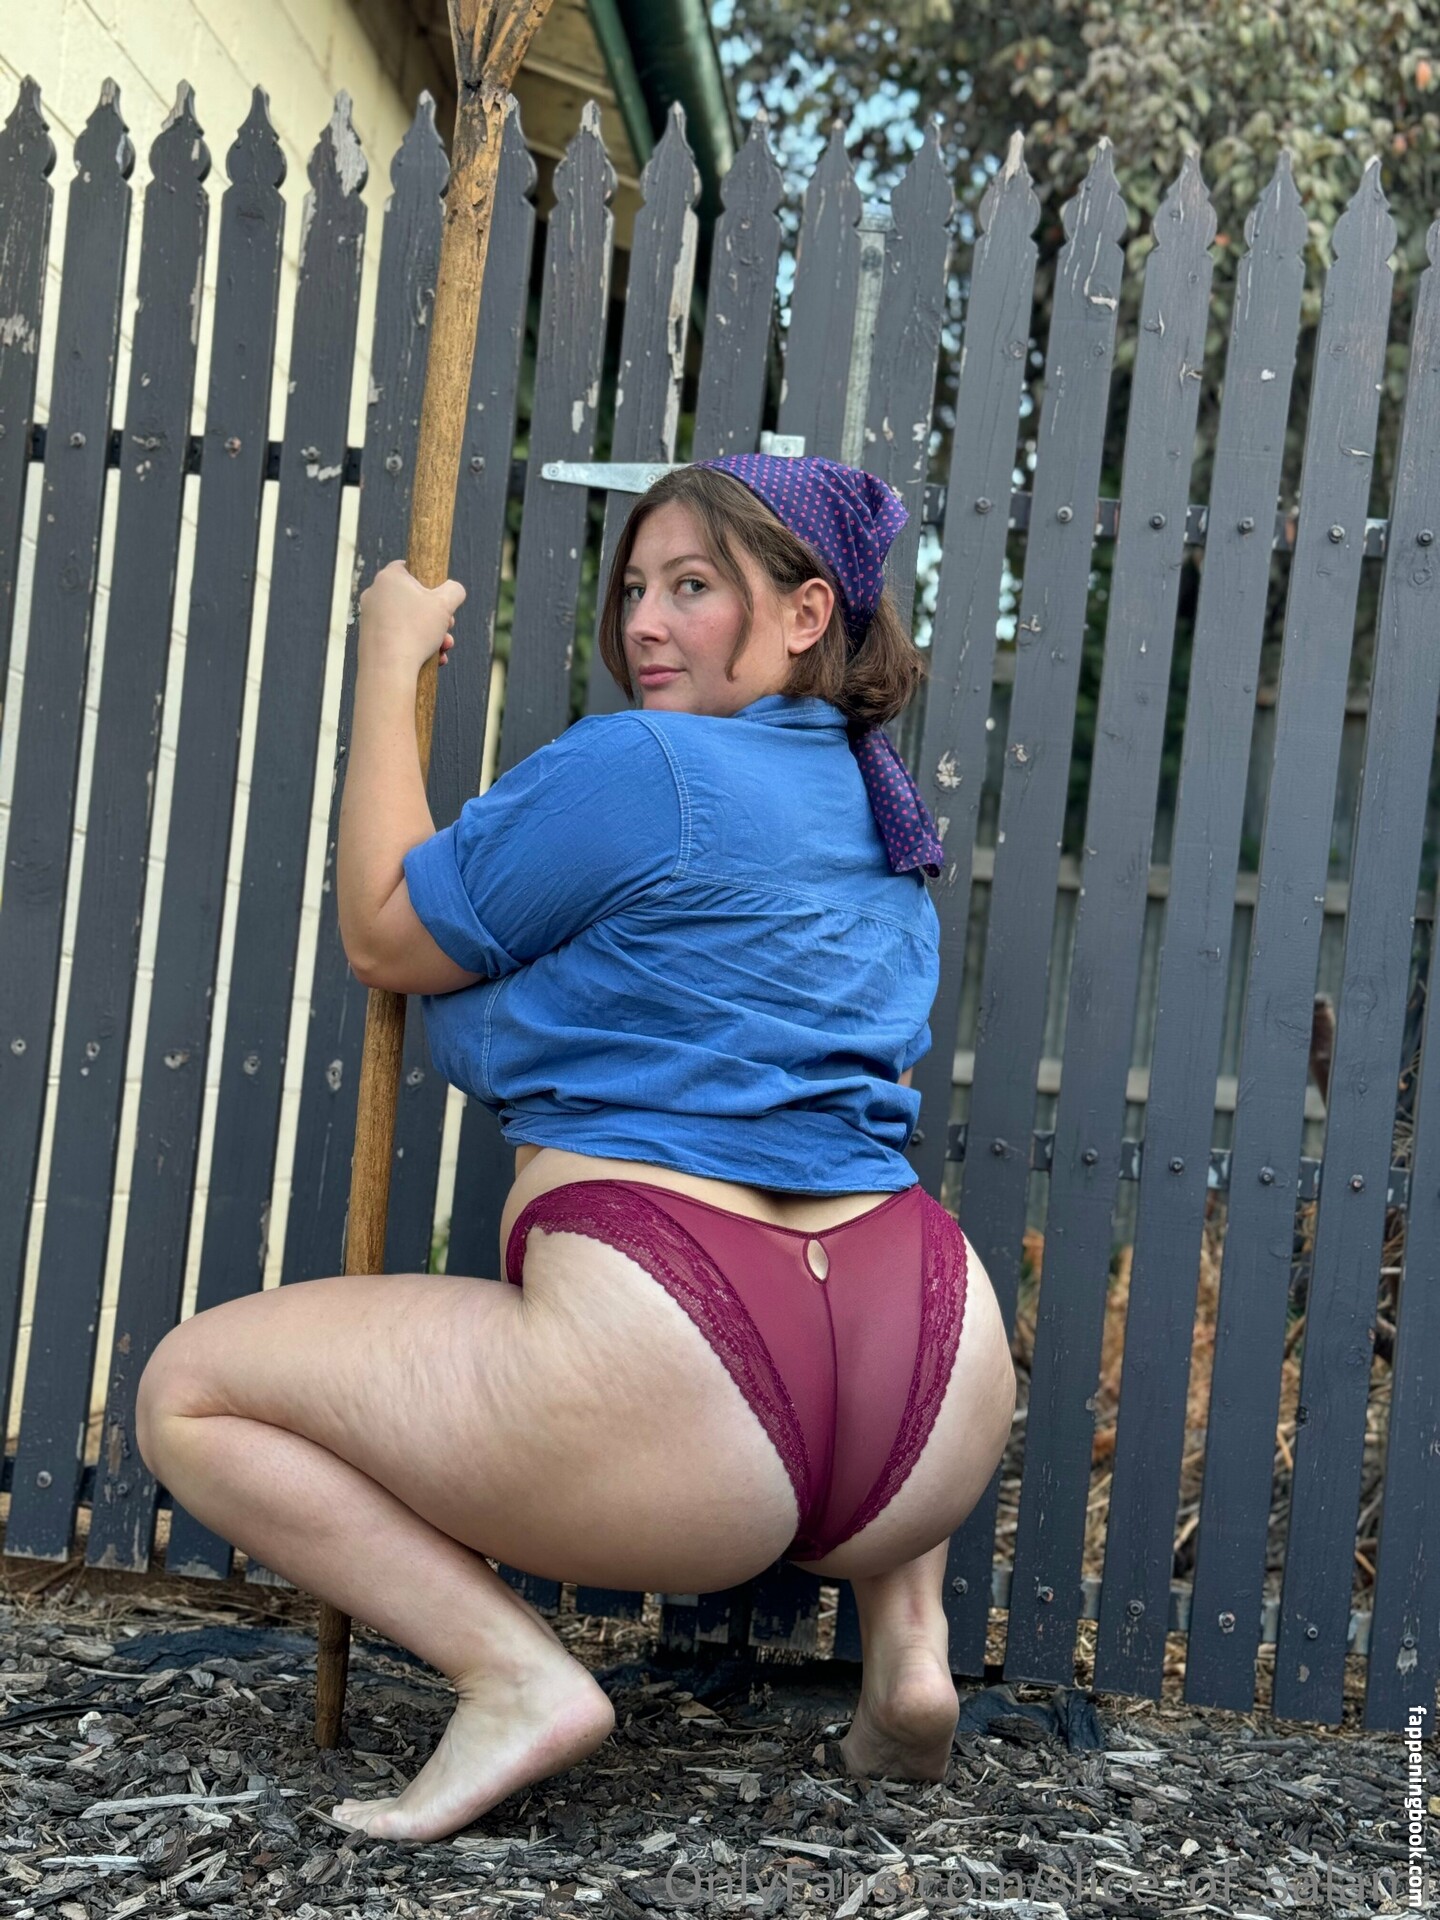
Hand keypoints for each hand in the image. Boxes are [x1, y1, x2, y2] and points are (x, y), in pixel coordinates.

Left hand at [358, 559, 465, 677]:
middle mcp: (374, 594)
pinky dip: (415, 646)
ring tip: (443, 649)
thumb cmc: (415, 631)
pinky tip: (432, 659)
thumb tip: (454, 590)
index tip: (440, 597)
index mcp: (388, 578)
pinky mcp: (368, 638)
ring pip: (407, 621)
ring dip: (430, 634)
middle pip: (412, 599)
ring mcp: (369, 617)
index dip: (429, 581)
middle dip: (436, 616)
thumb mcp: (445, 604)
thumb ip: (454, 590)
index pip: (409, 567)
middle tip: (448, 627)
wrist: (388, 669)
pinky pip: (397, 637)